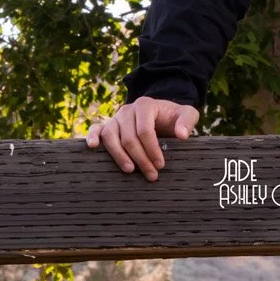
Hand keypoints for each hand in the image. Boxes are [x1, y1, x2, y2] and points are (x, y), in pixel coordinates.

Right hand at [84, 97, 200, 181]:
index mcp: (145, 105)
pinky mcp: (108, 126)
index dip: (152, 149)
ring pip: (111, 137)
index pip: (145, 130)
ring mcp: (116, 118)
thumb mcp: (187, 114)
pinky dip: (91, 136)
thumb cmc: (174, 117)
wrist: (162, 114)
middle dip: (140, 158)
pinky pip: (96, 129)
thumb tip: (182, 135)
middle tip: (151, 175)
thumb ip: (187, 121)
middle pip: (129, 137)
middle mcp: (128, 110)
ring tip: (130, 170)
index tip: (160, 165)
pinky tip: (92, 147)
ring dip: (119, 156)